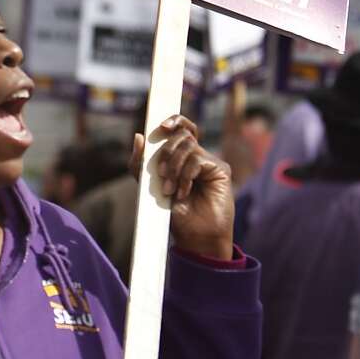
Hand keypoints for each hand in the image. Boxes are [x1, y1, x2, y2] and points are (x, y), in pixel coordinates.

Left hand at [132, 116, 234, 260]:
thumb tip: (139, 136)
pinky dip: (185, 176)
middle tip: (161, 176)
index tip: (160, 126)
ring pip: (188, 146)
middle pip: (181, 135)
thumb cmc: (175, 216)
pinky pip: (197, 159)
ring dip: (173, 168)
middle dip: (165, 153)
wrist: (195, 238)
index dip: (174, 120)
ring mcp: (209, 163)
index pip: (181, 128)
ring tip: (170, 190)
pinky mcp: (220, 170)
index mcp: (182, 158)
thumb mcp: (150, 188)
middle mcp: (197, 157)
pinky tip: (183, 192)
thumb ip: (141, 166)